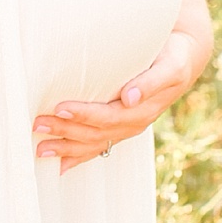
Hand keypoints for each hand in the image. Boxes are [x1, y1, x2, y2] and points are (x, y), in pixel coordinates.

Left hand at [32, 30, 207, 172]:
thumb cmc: (173, 58)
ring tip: (40, 149)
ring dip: (67, 147)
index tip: (60, 108)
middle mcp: (134, 122)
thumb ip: (150, 82)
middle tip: (37, 124)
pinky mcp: (120, 126)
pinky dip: (79, 156)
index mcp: (144, 109)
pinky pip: (99, 145)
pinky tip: (60, 164)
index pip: (110, 116)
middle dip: (65, 130)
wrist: (183, 59)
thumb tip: (129, 98)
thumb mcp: (170, 66)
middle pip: (96, 132)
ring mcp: (127, 127)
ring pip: (94, 143)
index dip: (84, 114)